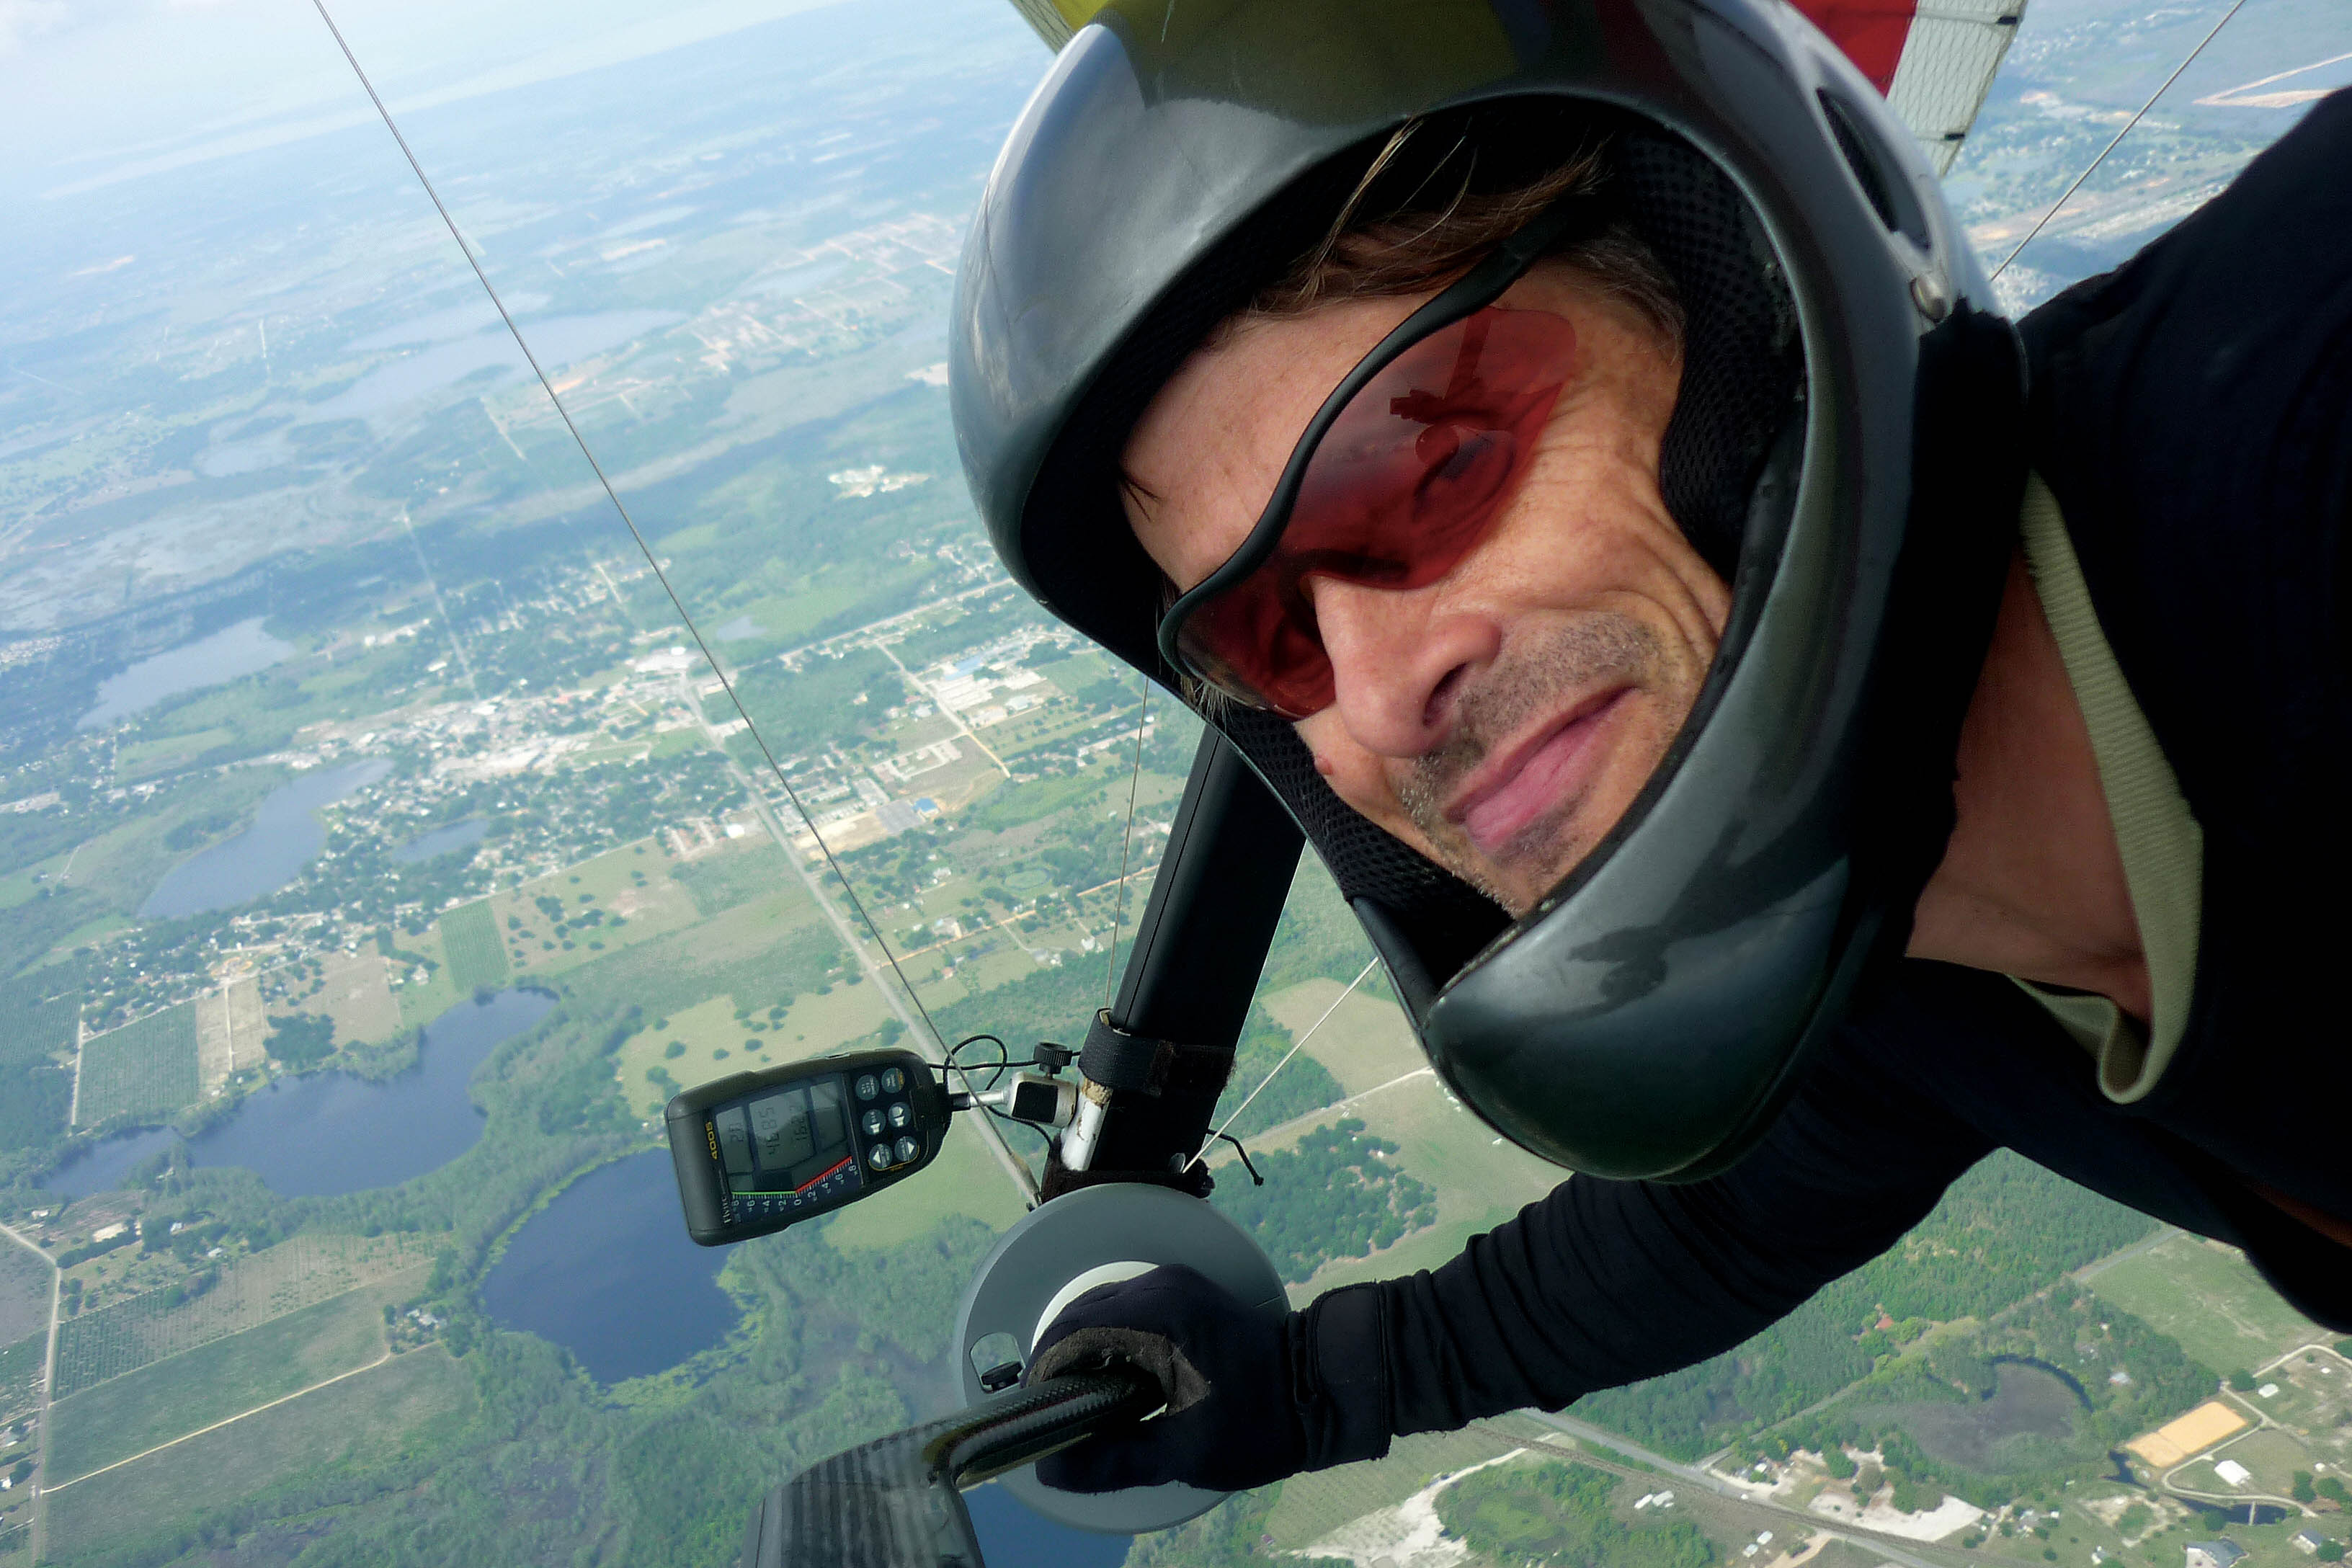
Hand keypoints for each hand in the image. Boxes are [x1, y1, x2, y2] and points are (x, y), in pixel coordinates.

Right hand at [1024, 1263, 1305, 1493]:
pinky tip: (1109, 1384)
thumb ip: (1113, 1461)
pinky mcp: (1183, 1293)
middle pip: (1080, 1316)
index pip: (1072, 1332)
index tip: (1030, 1412)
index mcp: (1157, 1313)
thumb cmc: (1261, 1422)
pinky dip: (1107, 1342)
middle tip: (1049, 1414)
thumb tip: (1051, 1471)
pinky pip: (1126, 1311)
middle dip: (1057, 1363)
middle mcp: (1160, 1285)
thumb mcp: (1184, 1454)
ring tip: (1075, 1405)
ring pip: (1100, 1311)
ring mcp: (1173, 1284)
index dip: (1042, 1372)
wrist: (1325, 1388)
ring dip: (1081, 1352)